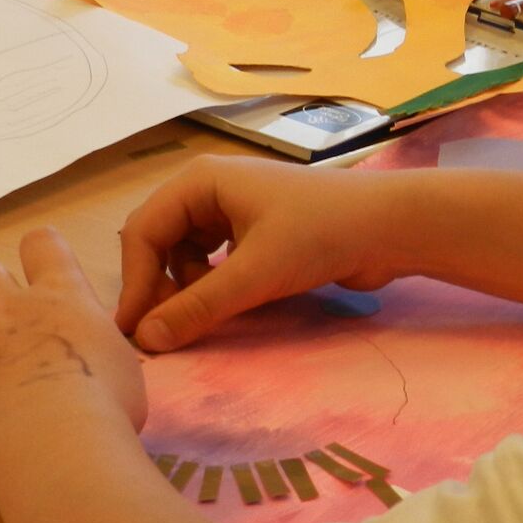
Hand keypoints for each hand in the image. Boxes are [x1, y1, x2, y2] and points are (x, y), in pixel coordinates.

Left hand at [0, 229, 146, 439]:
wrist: (65, 446)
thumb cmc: (110, 407)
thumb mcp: (122, 361)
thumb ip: (96, 344)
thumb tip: (93, 354)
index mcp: (60, 296)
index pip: (42, 244)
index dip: (40, 252)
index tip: (44, 272)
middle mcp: (8, 309)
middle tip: (0, 315)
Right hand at [115, 156, 402, 351]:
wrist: (390, 227)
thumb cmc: (321, 235)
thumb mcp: (255, 274)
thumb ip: (198, 308)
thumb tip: (145, 340)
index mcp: (200, 182)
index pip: (142, 232)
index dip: (133, 283)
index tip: (132, 333)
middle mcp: (209, 189)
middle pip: (158, 241)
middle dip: (156, 286)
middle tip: (160, 334)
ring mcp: (233, 209)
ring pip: (184, 254)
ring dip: (184, 288)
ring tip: (200, 317)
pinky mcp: (255, 232)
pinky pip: (212, 260)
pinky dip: (210, 285)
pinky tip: (226, 304)